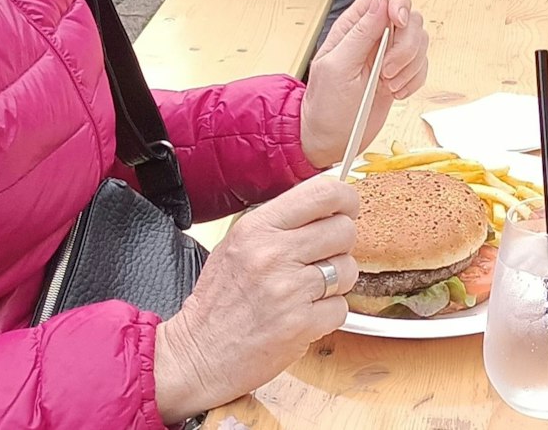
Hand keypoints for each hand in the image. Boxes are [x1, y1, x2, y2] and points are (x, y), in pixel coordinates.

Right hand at [153, 177, 360, 420]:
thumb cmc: (218, 302)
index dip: (345, 199)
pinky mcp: (301, 324)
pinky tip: (303, 316)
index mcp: (257, 228)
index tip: (346, 210)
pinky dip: (328, 314)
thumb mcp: (236, 245)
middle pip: (344, 230)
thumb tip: (326, 207)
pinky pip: (342, 307)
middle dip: (340, 246)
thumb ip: (278, 223)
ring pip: (348, 269)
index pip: (323, 193)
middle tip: (321, 259)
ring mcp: (289, 289)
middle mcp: (273, 254)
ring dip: (336, 282)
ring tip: (307, 292)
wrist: (199, 355)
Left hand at [300, 0, 429, 169]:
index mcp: (353, 26)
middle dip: (405, 45)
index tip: (397, 23)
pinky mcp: (402, 73)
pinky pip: (423, 65)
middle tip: (386, 69)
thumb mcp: (338, 67)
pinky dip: (414, 80)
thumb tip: (380, 0)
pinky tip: (395, 93)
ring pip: (420, 41)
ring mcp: (390, 54)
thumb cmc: (327, 105)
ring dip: (409, 66)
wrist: (333, 139)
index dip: (397, 2)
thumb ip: (361, 32)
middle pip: (409, 17)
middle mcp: (374, 35)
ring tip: (387, 85)